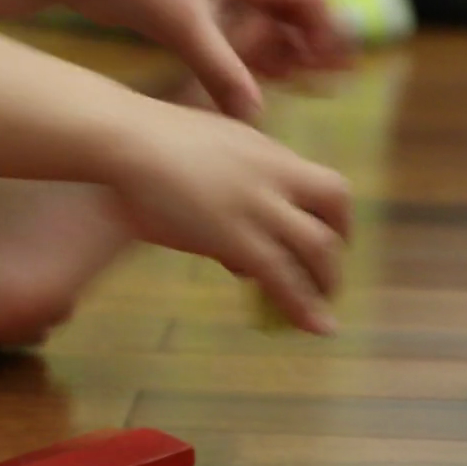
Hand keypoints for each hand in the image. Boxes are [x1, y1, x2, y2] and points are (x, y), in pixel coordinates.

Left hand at [62, 0, 353, 120]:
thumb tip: (254, 115)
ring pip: (265, 23)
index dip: (327, 30)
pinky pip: (236, 33)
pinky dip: (251, 56)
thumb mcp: (182, 27)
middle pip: (294, 9)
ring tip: (306, 88)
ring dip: (284, 52)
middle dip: (314, 44)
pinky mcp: (191, 9)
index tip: (333, 67)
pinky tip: (257, 83)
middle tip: (335, 82)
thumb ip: (220, 71)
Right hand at [106, 103, 350, 333]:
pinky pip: (284, 276)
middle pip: (335, 206)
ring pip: (319, 247)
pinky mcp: (240, 239)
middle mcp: (275, 174)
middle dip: (338, 246)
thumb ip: (221, 176)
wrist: (127, 141)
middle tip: (327, 276)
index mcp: (265, 150)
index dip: (332, 215)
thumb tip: (219, 211)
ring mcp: (261, 206)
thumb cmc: (144, 139)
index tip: (323, 236)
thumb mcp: (198, 149)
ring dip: (326, 281)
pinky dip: (304, 304)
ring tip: (323, 311)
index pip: (322, 182)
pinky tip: (314, 326)